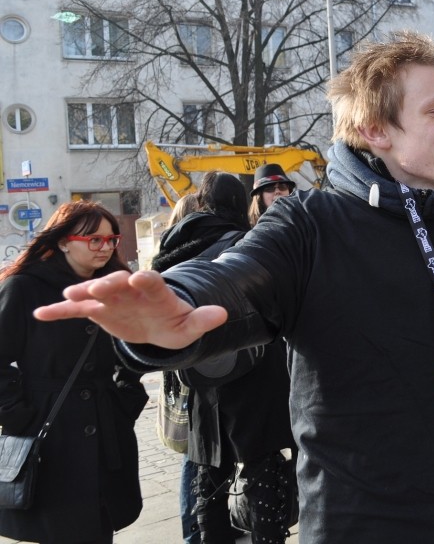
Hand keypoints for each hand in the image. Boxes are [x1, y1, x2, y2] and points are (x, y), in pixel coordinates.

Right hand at [34, 270, 226, 349]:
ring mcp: (113, 299)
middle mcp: (131, 290)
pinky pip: (77, 310)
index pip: (153, 283)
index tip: (139, 277)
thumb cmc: (174, 322)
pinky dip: (61, 311)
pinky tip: (41, 313)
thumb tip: (223, 314)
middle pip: (120, 283)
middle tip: (100, 286)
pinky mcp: (98, 311)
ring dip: (84, 292)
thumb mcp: (191, 325)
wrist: (157, 325)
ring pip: (96, 293)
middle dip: (110, 283)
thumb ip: (203, 319)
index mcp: (156, 292)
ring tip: (70, 295)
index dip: (147, 280)